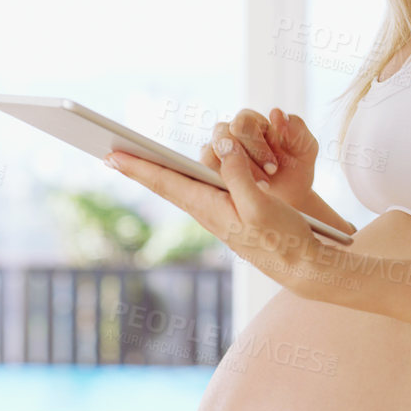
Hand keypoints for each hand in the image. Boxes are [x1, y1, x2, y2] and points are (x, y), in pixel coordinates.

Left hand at [105, 134, 330, 294]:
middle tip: (108, 152)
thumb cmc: (284, 238)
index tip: (111, 156)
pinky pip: (201, 187)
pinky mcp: (231, 210)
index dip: (139, 168)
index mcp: (210, 208)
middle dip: (138, 167)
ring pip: (182, 185)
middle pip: (166, 183)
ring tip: (135, 156)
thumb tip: (221, 145)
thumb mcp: (262, 205)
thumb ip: (238, 174)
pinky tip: (179, 171)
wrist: (303, 264)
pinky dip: (184, 176)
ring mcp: (218, 211)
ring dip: (160, 170)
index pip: (167, 183)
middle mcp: (207, 210)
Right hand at [198, 107, 318, 208]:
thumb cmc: (296, 168)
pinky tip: (239, 196)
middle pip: (222, 135)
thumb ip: (296, 129)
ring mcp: (217, 152)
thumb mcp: (305, 148)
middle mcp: (230, 132)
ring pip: (209, 155)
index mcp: (251, 121)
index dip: (256, 144)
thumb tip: (276, 113)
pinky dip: (220, 184)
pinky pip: (203, 174)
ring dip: (231, 174)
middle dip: (244, 161)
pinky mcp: (210, 172)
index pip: (242, 122)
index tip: (274, 168)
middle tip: (265, 183)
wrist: (289, 197)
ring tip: (254, 191)